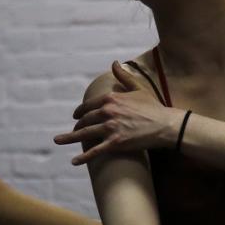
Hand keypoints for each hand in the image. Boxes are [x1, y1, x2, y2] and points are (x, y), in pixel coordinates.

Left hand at [54, 61, 181, 164]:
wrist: (165, 125)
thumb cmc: (153, 107)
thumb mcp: (137, 88)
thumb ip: (123, 76)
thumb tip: (114, 63)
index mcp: (111, 98)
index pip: (89, 105)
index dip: (80, 111)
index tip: (76, 116)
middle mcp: (108, 112)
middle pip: (86, 120)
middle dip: (77, 126)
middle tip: (73, 131)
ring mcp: (110, 128)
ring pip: (85, 134)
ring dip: (70, 138)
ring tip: (58, 140)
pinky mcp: (115, 143)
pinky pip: (96, 151)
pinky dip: (84, 157)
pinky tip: (74, 162)